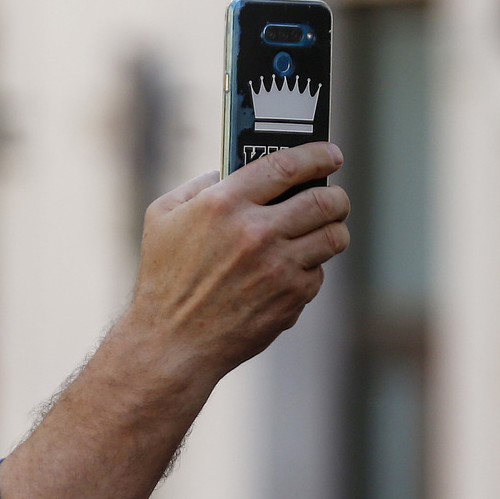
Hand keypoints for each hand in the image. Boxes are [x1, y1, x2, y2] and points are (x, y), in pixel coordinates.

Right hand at [124, 142, 349, 382]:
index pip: (287, 165)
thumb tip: (226, 173)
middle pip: (324, 200)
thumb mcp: (162, 217)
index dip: (316, 156)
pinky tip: (292, 272)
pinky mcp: (290, 296)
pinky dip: (311, 270)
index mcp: (224, 203)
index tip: (330, 156)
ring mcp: (277, 266)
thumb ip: (197, 186)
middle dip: (337, 197)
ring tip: (326, 231)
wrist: (173, 342)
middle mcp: (255, 232)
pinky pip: (319, 273)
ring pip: (334, 236)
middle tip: (335, 199)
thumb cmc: (164, 280)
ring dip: (335, 230)